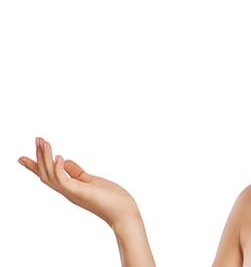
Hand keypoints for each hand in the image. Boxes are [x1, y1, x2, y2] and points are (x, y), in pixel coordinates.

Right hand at [18, 137, 139, 229]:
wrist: (124, 214)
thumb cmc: (112, 199)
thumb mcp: (91, 181)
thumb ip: (77, 172)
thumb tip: (65, 161)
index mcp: (70, 188)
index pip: (48, 176)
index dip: (35, 167)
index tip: (22, 157)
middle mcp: (68, 191)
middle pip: (45, 175)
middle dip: (39, 157)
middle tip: (37, 139)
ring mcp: (73, 193)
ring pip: (50, 176)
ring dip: (46, 158)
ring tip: (44, 142)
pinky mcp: (80, 192)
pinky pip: (64, 180)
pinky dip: (59, 168)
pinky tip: (59, 156)